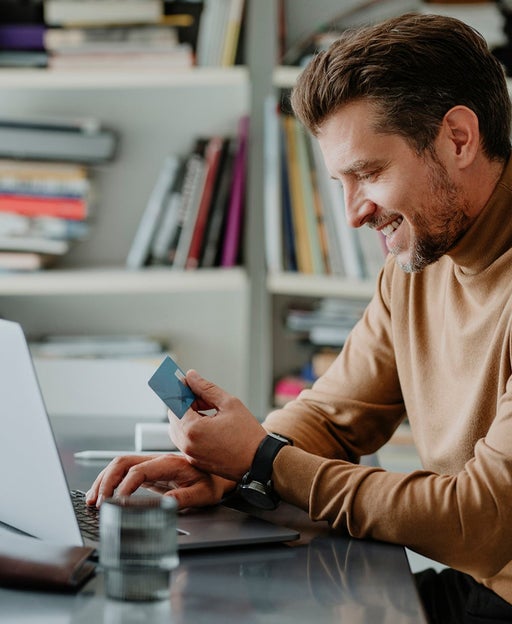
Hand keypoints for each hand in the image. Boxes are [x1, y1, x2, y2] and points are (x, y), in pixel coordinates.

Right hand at [85, 453, 234, 508]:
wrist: (219, 474)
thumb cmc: (212, 482)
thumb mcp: (202, 493)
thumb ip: (183, 498)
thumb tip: (164, 505)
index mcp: (169, 464)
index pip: (139, 471)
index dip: (125, 486)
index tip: (117, 504)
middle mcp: (157, 461)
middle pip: (123, 462)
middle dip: (106, 481)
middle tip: (98, 502)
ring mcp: (152, 464)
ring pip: (120, 464)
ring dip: (103, 479)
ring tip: (92, 499)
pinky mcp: (149, 472)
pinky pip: (124, 471)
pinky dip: (110, 481)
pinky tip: (102, 494)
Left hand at [168, 369, 266, 481]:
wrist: (260, 462)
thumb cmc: (248, 434)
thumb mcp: (229, 404)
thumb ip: (206, 388)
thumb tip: (191, 376)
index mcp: (192, 429)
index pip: (175, 403)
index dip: (182, 391)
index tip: (189, 383)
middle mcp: (186, 444)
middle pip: (175, 416)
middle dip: (187, 404)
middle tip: (206, 399)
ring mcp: (190, 455)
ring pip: (179, 429)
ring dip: (189, 417)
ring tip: (211, 412)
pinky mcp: (196, 461)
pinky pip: (186, 441)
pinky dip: (194, 430)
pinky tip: (212, 426)